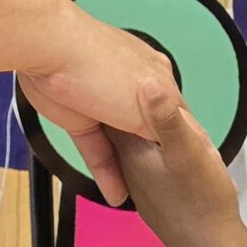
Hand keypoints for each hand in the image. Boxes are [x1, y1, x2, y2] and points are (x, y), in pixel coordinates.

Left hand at [16, 7, 181, 205]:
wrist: (50, 50)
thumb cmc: (101, 64)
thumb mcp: (147, 105)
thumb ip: (165, 127)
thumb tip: (182, 146)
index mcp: (155, 75)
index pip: (176, 114)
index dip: (185, 140)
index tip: (195, 167)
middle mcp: (131, 88)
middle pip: (149, 131)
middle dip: (157, 157)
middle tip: (169, 186)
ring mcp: (103, 103)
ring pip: (122, 144)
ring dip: (130, 170)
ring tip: (143, 196)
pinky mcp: (79, 118)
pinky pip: (97, 150)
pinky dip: (106, 173)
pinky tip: (116, 193)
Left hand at [109, 92, 246, 246]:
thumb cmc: (202, 200)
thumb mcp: (189, 150)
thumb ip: (167, 117)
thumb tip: (148, 81)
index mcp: (131, 150)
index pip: (111, 108)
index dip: (119, 86)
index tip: (130, 68)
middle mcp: (128, 166)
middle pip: (121, 124)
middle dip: (133, 106)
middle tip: (153, 88)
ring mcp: (141, 184)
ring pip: (137, 144)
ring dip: (147, 129)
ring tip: (170, 118)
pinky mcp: (155, 197)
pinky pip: (150, 162)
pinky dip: (158, 150)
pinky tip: (174, 151)